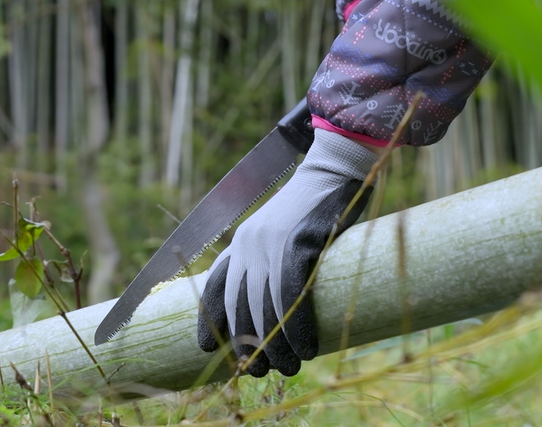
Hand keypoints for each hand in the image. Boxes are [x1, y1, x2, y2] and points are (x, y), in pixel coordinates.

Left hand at [196, 130, 379, 375]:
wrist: (335, 169)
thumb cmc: (314, 206)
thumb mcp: (279, 231)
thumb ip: (269, 259)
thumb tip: (271, 305)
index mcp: (241, 242)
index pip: (215, 286)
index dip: (209, 319)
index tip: (206, 348)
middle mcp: (249, 244)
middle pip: (241, 306)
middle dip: (248, 345)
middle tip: (260, 372)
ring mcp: (272, 243)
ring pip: (266, 307)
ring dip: (276, 345)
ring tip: (289, 369)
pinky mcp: (298, 243)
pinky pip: (292, 296)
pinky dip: (298, 327)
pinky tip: (306, 348)